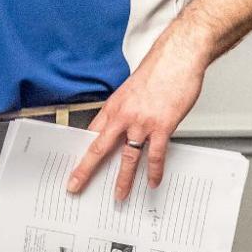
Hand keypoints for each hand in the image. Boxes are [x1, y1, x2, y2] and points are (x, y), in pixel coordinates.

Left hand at [66, 35, 207, 200]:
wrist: (177, 56)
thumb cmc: (158, 70)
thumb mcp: (131, 89)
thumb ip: (126, 110)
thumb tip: (124, 127)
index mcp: (114, 106)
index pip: (91, 133)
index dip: (81, 151)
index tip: (73, 164)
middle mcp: (124, 116)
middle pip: (98, 148)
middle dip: (85, 170)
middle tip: (76, 185)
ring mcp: (142, 122)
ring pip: (127, 157)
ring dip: (123, 179)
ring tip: (119, 195)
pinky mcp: (162, 126)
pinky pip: (156, 155)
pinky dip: (155, 171)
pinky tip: (154, 181)